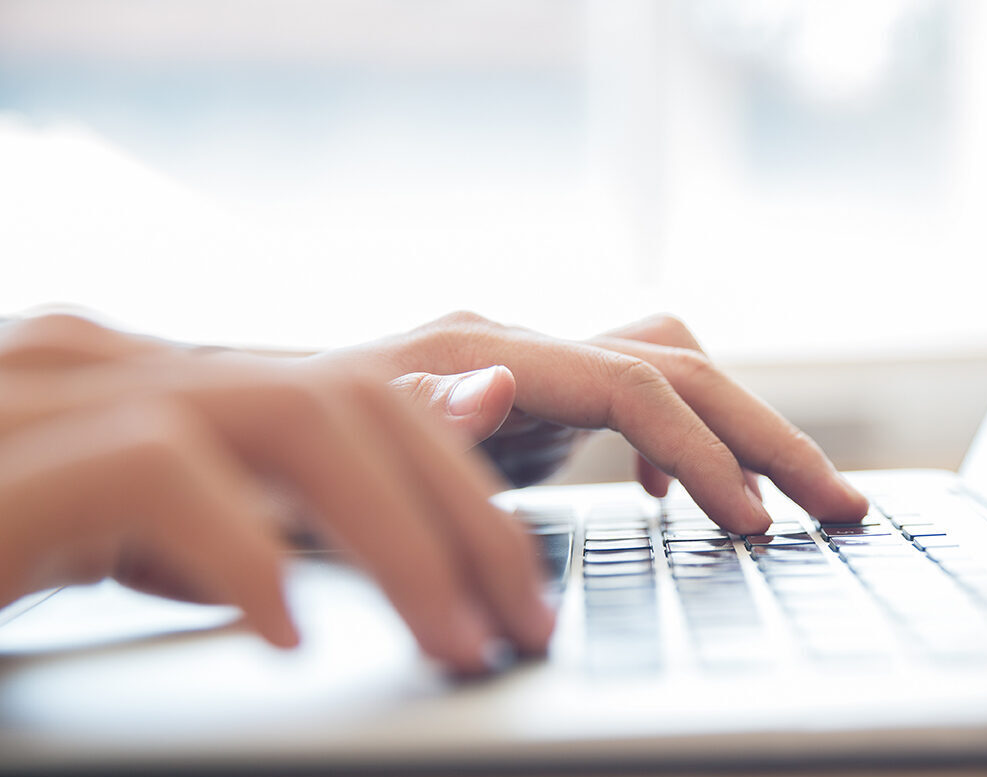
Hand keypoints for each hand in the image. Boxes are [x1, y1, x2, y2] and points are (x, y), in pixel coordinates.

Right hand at [0, 315, 553, 672]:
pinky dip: (244, 554)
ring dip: (404, 539)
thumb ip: (238, 520)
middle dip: (464, 518)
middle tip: (523, 620)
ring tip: (459, 641)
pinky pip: (162, 475)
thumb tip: (343, 551)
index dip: (459, 486)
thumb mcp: (129, 542)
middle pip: (353, 402)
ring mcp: (57, 393)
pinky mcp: (12, 458)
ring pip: (296, 419)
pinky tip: (282, 635)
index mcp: (158, 379)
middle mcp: (117, 362)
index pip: (355, 400)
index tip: (520, 578)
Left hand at [317, 312, 868, 533]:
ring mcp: (528, 365)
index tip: (756, 527)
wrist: (238, 439)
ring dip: (743, 433)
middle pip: (679, 366)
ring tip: (798, 499)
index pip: (636, 385)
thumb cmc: (275, 469)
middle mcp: (515, 343)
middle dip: (767, 437)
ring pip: (673, 372)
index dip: (708, 455)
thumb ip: (419, 424)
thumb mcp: (330, 468)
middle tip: (841, 507)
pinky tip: (681, 497)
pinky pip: (640, 399)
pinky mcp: (532, 397)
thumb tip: (501, 385)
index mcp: (480, 354)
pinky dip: (685, 441)